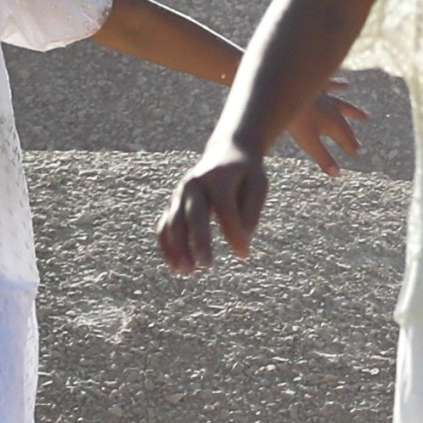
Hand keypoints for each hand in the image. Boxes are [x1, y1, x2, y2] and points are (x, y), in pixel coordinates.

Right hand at [159, 151, 268, 272]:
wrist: (226, 150)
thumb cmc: (246, 173)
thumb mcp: (258, 185)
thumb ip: (251, 210)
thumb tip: (242, 239)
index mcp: (219, 176)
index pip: (225, 209)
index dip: (233, 233)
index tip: (245, 254)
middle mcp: (195, 183)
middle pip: (194, 214)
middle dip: (198, 241)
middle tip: (206, 265)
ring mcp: (180, 192)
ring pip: (174, 221)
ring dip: (178, 247)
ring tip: (186, 271)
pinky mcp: (173, 202)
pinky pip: (164, 224)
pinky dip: (167, 245)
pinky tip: (174, 265)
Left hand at [284, 90, 366, 176]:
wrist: (286, 89)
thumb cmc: (297, 118)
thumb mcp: (309, 142)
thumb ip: (323, 157)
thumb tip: (336, 173)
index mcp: (334, 124)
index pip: (346, 139)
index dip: (351, 147)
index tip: (356, 153)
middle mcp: (334, 110)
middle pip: (345, 124)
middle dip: (351, 134)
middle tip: (359, 144)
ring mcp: (326, 97)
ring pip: (344, 105)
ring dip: (353, 111)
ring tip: (366, 115)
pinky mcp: (317, 86)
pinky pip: (332, 86)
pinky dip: (339, 86)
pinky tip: (346, 84)